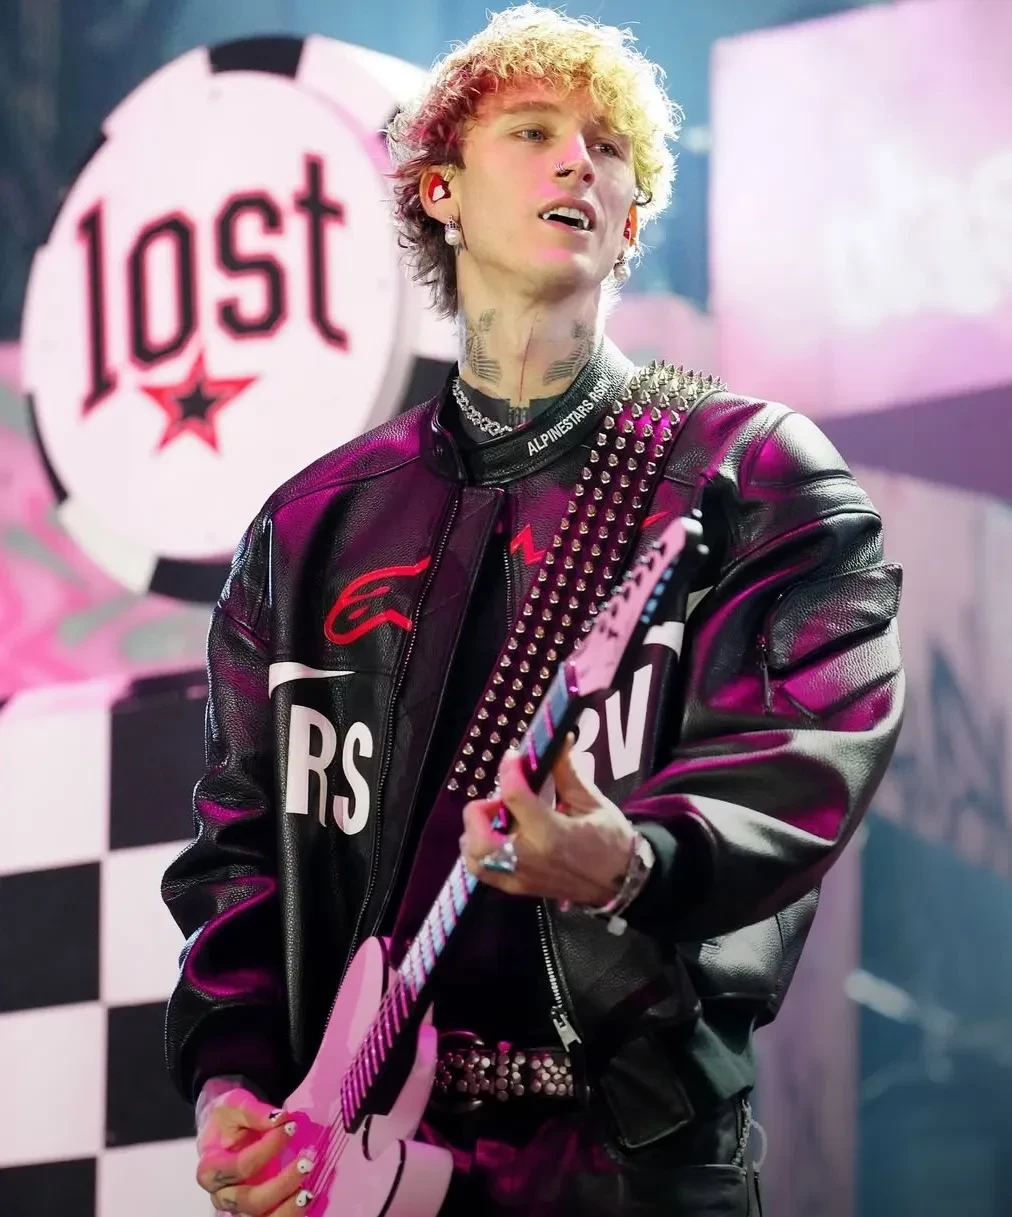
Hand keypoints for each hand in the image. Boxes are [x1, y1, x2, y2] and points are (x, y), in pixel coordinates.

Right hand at [196, 1087, 312, 1214]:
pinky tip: (305, 1200)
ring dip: (286, 1209)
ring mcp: (238, 1206)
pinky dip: (288, 1214)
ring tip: (307, 1193)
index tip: (290, 1127)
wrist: (224, 1128)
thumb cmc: (228, 1117)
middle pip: (249, 1201)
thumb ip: (254, 1112)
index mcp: (210, 1169)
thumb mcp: (235, 1105)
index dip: (268, 1148)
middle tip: (306, 1162)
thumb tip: (279, 1119)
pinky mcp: (255, 1209)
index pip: (241, 1167)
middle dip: (280, 1185)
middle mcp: (222, 1194)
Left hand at [460, 734, 634, 906]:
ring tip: (496, 820)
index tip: (514, 757)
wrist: (621, 881)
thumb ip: (567, 771)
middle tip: (499, 799)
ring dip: (475, 833)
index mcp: (551, 834)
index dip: (509, 769)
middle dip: (480, 810)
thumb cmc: (610, 840)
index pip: (514, 796)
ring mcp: (520, 877)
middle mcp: (529, 858)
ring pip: (473, 858)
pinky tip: (498, 837)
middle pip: (478, 835)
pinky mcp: (518, 888)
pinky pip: (483, 873)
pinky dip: (480, 853)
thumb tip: (557, 738)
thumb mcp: (592, 801)